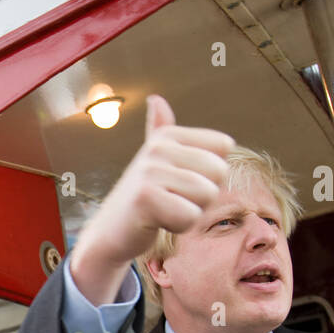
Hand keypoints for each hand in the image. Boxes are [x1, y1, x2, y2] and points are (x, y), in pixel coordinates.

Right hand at [71, 95, 234, 304]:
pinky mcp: (145, 198)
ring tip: (164, 211)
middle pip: (220, 171)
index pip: (224, 147)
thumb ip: (159, 132)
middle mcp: (157, 147)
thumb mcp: (154, 162)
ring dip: (191, 212)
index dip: (211, 172)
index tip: (180, 182)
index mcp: (167, 135)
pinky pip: (190, 216)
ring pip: (207, 194)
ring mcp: (150, 171)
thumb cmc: (141, 200)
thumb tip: (156, 99)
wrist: (109, 233)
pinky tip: (157, 222)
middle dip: (203, 196)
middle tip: (172, 200)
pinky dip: (179, 226)